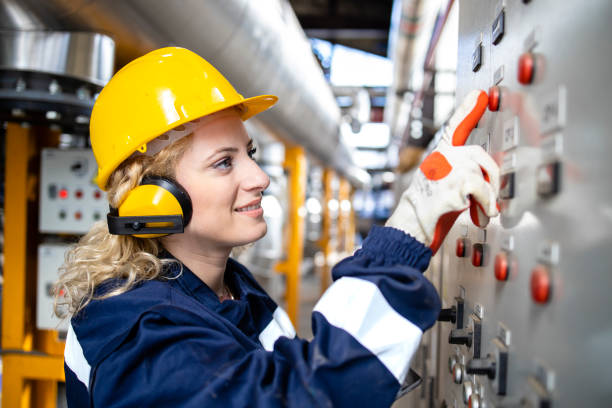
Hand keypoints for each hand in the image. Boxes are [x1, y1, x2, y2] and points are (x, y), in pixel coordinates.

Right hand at [386, 90, 499, 253]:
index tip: (478, 95)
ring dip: (489, 197)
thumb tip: (492, 176)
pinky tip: (481, 214)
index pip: (453, 127)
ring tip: (483, 212)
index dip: (466, 109)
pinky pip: (482, 189)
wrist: (411, 227)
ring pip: (482, 174)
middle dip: (493, 176)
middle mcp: (440, 157)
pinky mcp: (452, 184)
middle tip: (493, 198)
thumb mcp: (446, 184)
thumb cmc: (429, 210)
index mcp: (438, 156)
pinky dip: (486, 203)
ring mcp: (445, 170)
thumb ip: (464, 173)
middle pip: (478, 155)